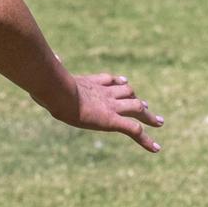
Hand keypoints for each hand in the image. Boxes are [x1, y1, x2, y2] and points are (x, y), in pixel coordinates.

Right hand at [39, 73, 163, 152]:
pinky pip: (134, 131)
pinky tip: (156, 149)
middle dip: (137, 99)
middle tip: (147, 106)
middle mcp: (106, 93)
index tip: (124, 82)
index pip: (109, 80)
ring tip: (159, 122)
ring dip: (148, 116)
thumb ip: (49, 69)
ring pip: (136, 108)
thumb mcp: (48, 76)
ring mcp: (111, 106)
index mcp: (90, 83)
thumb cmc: (49, 84)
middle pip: (128, 93)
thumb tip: (50, 57)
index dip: (118, 82)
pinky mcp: (112, 120)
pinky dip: (146, 140)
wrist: (59, 91)